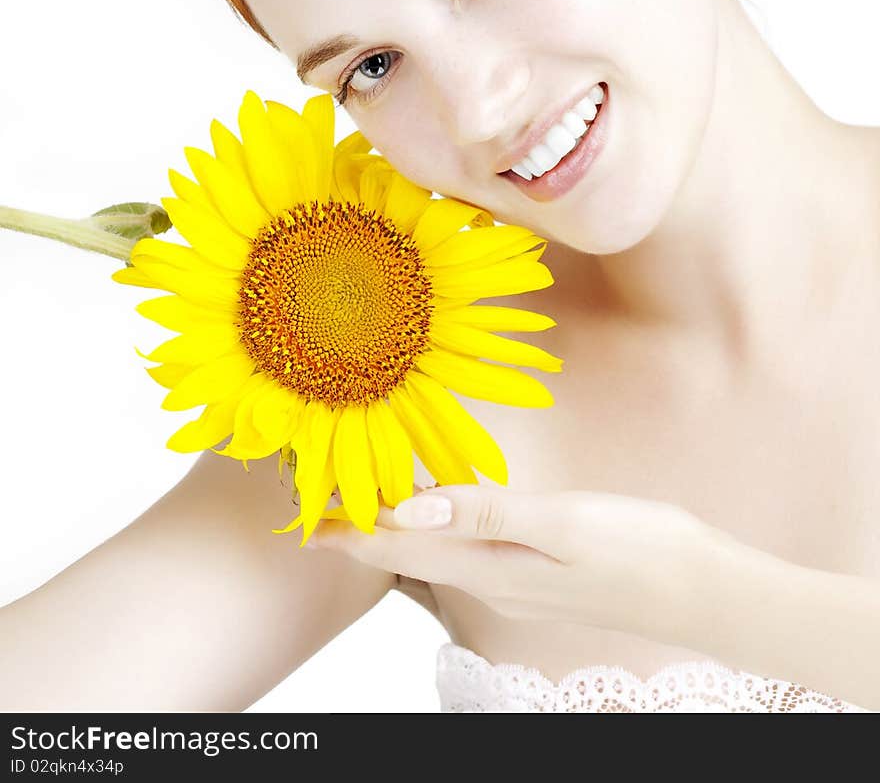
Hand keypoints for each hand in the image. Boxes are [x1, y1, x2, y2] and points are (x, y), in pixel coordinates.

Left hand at [308, 484, 712, 643]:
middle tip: (316, 491)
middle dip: (359, 526)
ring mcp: (511, 579)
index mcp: (488, 570)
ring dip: (392, 528)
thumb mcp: (562, 525)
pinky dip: (433, 528)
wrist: (700, 587)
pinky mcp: (531, 569)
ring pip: (431, 553)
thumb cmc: (639, 551)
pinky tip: (433, 510)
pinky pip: (463, 550)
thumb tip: (408, 510)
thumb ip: (484, 514)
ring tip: (357, 496)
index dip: (347, 529)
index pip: (396, 552)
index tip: (302, 510)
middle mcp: (490, 580)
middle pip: (404, 556)